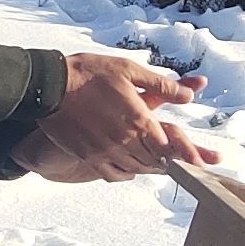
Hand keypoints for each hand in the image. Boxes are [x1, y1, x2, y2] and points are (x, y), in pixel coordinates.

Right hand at [18, 50, 213, 183]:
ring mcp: (105, 151)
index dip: (183, 154)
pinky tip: (130, 167)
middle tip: (177, 162)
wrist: (50, 86)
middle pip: (154, 161)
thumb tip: (190, 95)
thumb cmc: (91, 73)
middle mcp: (124, 140)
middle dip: (167, 161)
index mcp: (138, 118)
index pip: (168, 146)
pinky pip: (113, 174)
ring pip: (136, 168)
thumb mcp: (129, 70)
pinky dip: (126, 173)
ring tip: (156, 164)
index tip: (194, 160)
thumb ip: (163, 85)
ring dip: (148, 167)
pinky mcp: (88, 156)